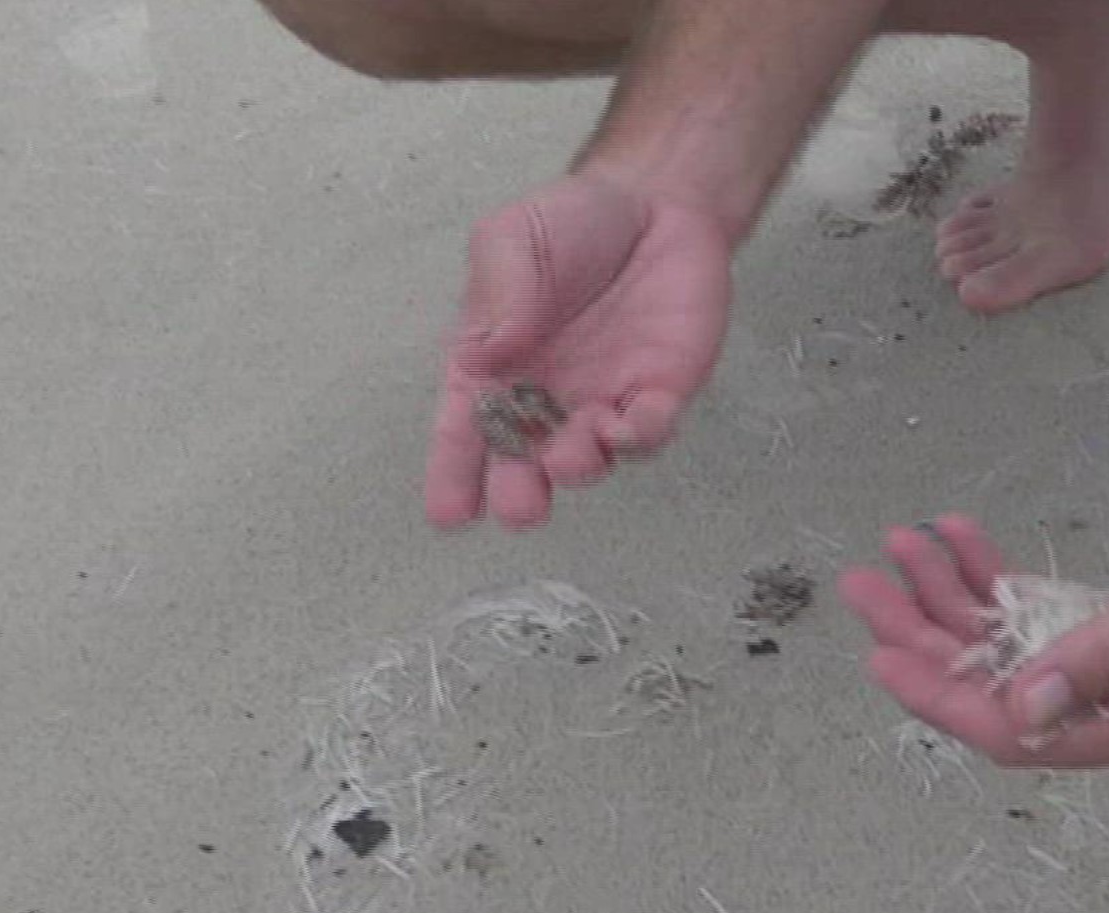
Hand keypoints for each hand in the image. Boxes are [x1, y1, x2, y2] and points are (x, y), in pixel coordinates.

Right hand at [424, 171, 731, 528]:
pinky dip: (637, 437)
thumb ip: (498, 291)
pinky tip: (624, 426)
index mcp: (493, 365)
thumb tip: (485, 353)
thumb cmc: (572, 224)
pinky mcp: (659, 391)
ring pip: (588, 456)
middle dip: (519, 494)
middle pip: (524, 464)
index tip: (449, 515)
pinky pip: (648, 429)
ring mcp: (602, 399)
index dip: (453, 477)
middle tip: (519, 507)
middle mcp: (544, 397)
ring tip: (568, 458)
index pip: (464, 430)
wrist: (654, 202)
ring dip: (577, 466)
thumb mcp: (510, 238)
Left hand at [838, 472, 1108, 767]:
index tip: (880, 651)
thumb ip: (1108, 659)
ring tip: (904, 542)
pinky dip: (999, 578)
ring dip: (954, 597)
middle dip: (926, 636)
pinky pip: (1043, 614)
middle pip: (1000, 688)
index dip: (941, 695)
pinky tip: (961, 538)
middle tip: (865, 582)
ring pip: (1013, 646)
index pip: (1019, 732)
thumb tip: (1022, 708)